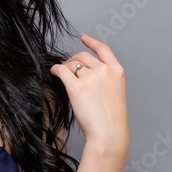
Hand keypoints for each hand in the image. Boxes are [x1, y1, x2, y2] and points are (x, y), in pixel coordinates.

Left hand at [50, 33, 128, 154]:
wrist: (109, 133)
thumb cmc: (111, 120)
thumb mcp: (116, 94)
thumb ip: (106, 80)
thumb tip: (87, 74)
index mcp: (117, 71)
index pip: (103, 50)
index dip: (91, 42)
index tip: (84, 38)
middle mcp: (104, 71)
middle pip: (83, 56)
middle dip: (73, 60)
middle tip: (68, 68)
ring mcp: (91, 78)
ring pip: (72, 65)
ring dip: (66, 69)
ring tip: (63, 77)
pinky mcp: (77, 87)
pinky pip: (62, 71)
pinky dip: (56, 70)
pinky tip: (54, 72)